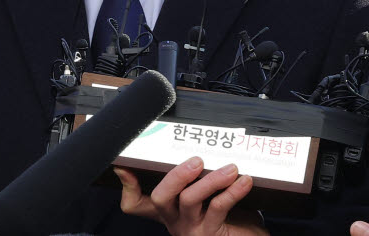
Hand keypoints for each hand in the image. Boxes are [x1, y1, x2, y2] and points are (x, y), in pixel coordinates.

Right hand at [115, 156, 267, 235]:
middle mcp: (174, 221)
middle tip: (196, 161)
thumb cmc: (228, 216)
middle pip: (159, 198)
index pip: (135, 203)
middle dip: (175, 176)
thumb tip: (200, 142)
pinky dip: (233, 191)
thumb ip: (197, 175)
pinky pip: (219, 208)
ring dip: (211, 180)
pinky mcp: (210, 234)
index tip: (125, 166)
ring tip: (230, 169)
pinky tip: (243, 181)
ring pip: (189, 200)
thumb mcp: (208, 195)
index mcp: (168, 210)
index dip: (127, 186)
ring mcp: (191, 229)